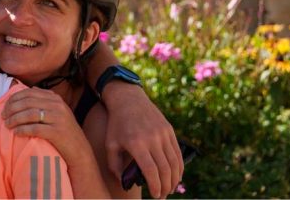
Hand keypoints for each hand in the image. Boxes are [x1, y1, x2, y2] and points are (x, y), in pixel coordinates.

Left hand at [4, 86, 109, 198]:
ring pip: (30, 114)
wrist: (79, 150)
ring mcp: (58, 118)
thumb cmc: (63, 131)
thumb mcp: (57, 111)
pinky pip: (35, 128)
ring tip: (7, 125)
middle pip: (28, 102)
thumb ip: (44, 100)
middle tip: (3, 116)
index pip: (29, 93)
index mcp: (55, 98)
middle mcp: (57, 105)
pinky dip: (23, 129)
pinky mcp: (57, 132)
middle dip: (12, 109)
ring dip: (15, 119)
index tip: (5, 107)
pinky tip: (16, 132)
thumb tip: (28, 90)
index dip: (14, 99)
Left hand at [102, 82, 182, 197]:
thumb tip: (124, 183)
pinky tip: (176, 175)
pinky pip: (177, 153)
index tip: (155, 196)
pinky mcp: (169, 130)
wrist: (128, 99)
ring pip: (174, 163)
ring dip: (174, 179)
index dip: (155, 186)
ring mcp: (163, 133)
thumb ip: (114, 166)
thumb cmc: (117, 124)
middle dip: (166, 186)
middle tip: (163, 196)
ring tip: (169, 188)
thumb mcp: (110, 144)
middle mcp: (152, 138)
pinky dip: (179, 167)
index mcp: (136, 143)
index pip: (151, 171)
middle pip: (165, 169)